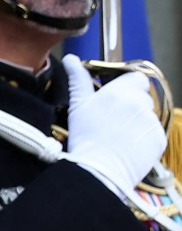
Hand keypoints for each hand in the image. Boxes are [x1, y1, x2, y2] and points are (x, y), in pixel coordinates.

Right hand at [63, 55, 165, 200]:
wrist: (98, 170)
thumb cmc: (85, 138)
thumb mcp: (78, 105)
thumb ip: (78, 79)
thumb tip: (72, 60)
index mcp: (120, 91)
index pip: (136, 78)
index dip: (127, 86)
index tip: (117, 97)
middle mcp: (140, 103)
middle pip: (142, 97)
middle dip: (131, 105)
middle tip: (114, 120)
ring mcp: (152, 121)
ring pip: (147, 115)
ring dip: (137, 122)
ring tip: (119, 136)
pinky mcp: (159, 138)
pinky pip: (153, 133)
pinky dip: (143, 138)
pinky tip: (128, 146)